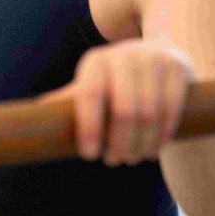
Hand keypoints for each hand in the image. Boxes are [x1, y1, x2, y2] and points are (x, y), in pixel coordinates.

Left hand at [43, 39, 194, 165]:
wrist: (159, 57)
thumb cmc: (116, 82)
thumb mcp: (93, 86)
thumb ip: (69, 99)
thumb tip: (36, 111)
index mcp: (96, 61)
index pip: (90, 94)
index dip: (88, 126)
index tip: (89, 155)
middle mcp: (124, 54)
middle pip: (124, 110)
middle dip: (119, 143)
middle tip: (115, 161)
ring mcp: (154, 59)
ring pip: (150, 114)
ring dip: (142, 145)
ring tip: (134, 157)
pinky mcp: (178, 67)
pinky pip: (172, 109)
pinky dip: (162, 135)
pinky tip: (155, 148)